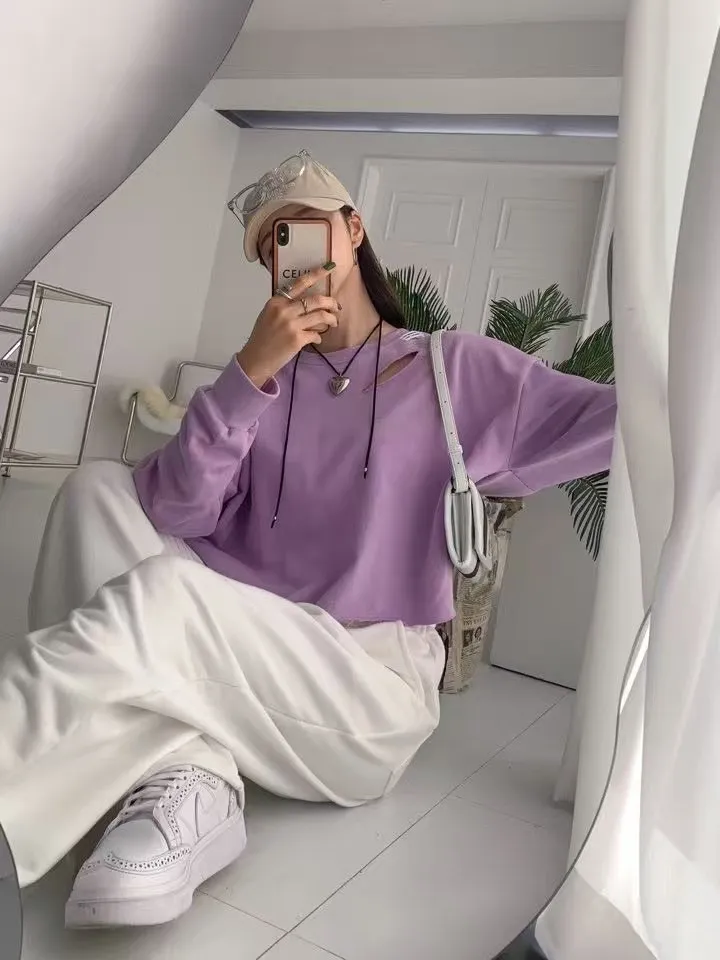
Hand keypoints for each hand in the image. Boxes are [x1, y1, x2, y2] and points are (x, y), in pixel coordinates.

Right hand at [236, 264, 339, 387]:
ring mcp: (291, 325)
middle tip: (336, 307)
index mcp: (276, 301)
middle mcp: (284, 310)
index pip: (300, 283)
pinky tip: (316, 339)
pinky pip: (316, 334)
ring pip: (320, 316)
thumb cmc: (262, 338)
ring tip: (333, 323)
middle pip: (316, 300)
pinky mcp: (297, 339)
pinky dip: (319, 337)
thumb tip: (307, 303)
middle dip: (331, 303)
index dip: (317, 274)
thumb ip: (285, 306)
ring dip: (331, 319)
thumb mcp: (269, 314)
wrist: (255, 359)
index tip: (329, 268)